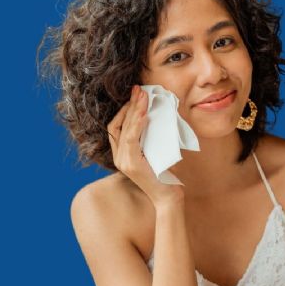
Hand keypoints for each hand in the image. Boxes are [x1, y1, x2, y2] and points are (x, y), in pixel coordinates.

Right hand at [107, 85, 184, 206]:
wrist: (168, 197)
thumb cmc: (165, 174)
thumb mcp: (156, 151)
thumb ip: (151, 137)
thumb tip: (157, 114)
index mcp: (122, 154)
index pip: (116, 126)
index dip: (124, 109)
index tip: (136, 96)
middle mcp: (119, 157)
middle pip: (117, 124)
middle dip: (129, 104)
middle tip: (139, 89)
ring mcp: (123, 161)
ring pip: (124, 129)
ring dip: (134, 110)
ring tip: (143, 96)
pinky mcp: (132, 164)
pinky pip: (131, 139)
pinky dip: (137, 124)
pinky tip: (144, 114)